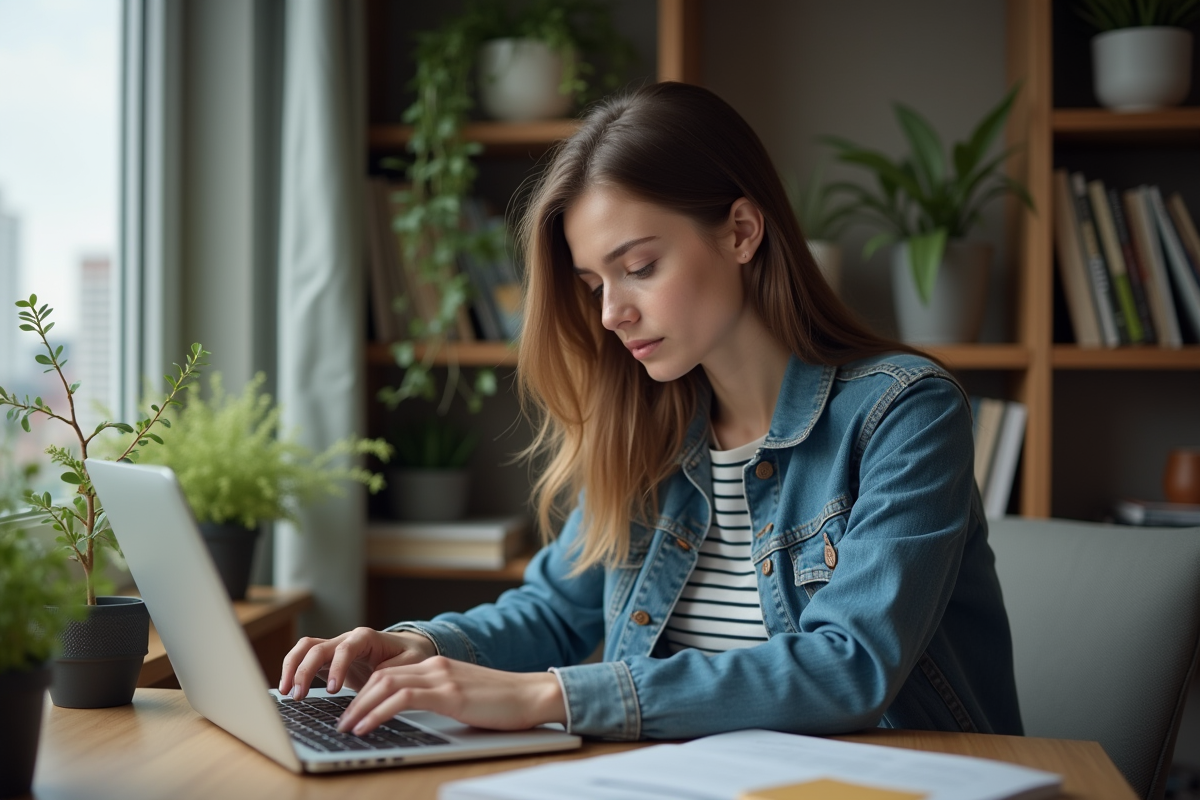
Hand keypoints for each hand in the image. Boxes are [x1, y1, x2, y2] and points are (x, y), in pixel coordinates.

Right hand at [279, 627, 436, 698]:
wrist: (406, 649)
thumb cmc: (409, 655)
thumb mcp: (410, 663)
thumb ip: (392, 672)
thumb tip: (373, 687)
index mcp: (366, 637)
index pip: (345, 648)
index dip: (336, 667)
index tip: (332, 690)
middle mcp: (346, 639)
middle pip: (317, 647)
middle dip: (305, 670)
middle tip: (298, 695)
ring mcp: (334, 648)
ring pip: (305, 648)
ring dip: (292, 667)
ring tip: (286, 692)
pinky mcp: (328, 660)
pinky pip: (305, 658)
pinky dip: (293, 670)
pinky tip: (288, 689)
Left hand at [335, 656, 566, 735]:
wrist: (532, 696)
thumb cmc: (502, 703)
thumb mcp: (462, 697)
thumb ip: (437, 698)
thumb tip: (412, 715)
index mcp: (437, 665)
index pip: (388, 672)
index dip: (364, 692)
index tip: (351, 712)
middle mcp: (434, 665)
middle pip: (380, 676)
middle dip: (355, 700)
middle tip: (340, 722)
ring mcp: (441, 677)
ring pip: (385, 684)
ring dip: (360, 707)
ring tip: (346, 727)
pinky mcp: (448, 693)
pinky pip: (402, 699)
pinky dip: (378, 713)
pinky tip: (366, 727)